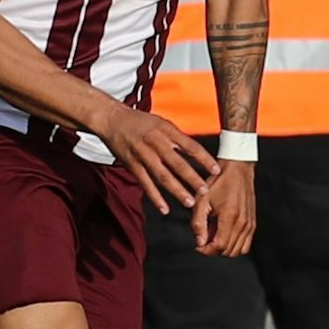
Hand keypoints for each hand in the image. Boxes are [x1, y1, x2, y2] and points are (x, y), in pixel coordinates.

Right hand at [97, 106, 219, 213]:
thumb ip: (177, 138)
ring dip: (177, 191)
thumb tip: (197, 152)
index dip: (204, 159)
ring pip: (162, 176)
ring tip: (190, 203)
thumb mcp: (162, 123)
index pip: (190, 146)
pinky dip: (155, 197)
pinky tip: (165, 208)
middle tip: (205, 191)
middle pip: (177, 164)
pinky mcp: (132, 165)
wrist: (112, 119)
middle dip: (193, 178)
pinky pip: (145, 183)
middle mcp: (155, 143)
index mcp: (166, 131)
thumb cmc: (141, 122)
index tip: (216, 169)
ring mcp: (143, 155)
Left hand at [191, 160, 255, 256]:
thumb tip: (199, 242)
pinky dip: (234, 245)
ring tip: (214, 234)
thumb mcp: (202, 199)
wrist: (238, 169)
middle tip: (204, 238)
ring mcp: (250, 223)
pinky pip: (245, 245)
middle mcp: (242, 222)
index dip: (206, 250)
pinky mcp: (253, 223)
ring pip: (237, 250)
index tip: (198, 246)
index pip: (219, 246)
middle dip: (213, 250)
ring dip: (224, 248)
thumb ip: (198, 223)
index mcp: (230, 215)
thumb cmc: (219, 181)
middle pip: (228, 251)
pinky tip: (225, 233)